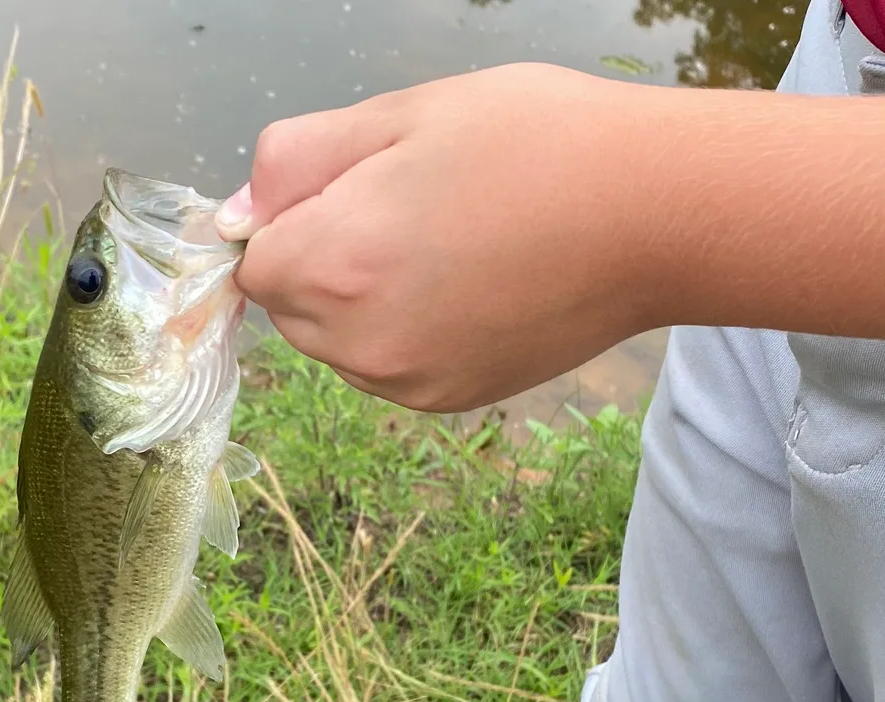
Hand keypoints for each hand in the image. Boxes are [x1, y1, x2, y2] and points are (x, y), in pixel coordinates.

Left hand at [221, 70, 884, 406]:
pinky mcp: (446, 401)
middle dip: (323, 261)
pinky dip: (407, 332)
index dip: (290, 218)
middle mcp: (358, 345)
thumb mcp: (400, 116)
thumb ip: (298, 163)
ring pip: (339, 344)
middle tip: (409, 206)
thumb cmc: (532, 142)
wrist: (648, 216)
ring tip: (448, 244)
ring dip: (363, 301)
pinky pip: (390, 367)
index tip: (349, 188)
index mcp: (333, 265)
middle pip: (291, 309)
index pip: (253, 263)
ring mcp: (404, 382)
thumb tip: (236, 214)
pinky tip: (470, 286)